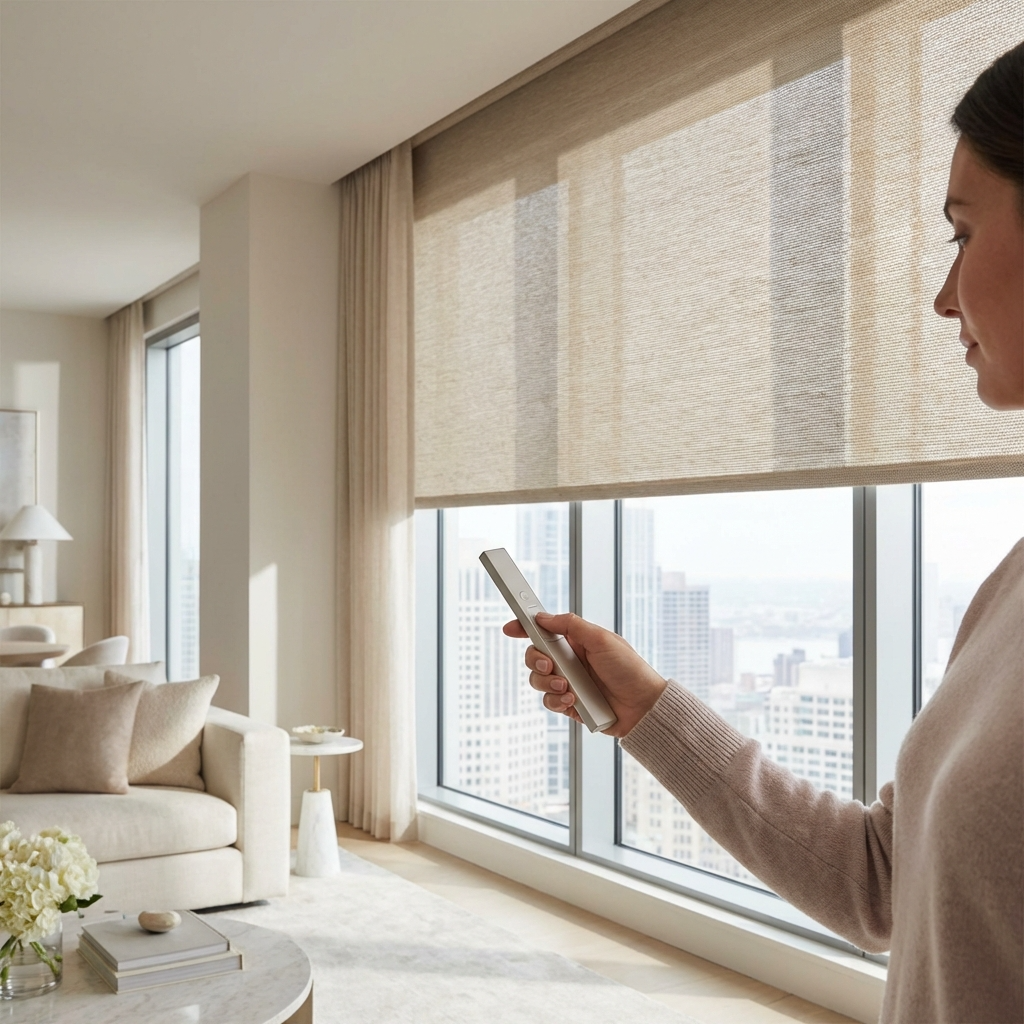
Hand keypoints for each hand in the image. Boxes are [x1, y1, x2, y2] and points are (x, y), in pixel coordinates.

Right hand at [502, 612, 666, 737]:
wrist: (643, 707)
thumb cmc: (629, 669)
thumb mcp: (601, 639)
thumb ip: (570, 625)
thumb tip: (544, 618)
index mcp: (576, 641)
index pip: (544, 631)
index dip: (525, 628)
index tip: (511, 628)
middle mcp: (570, 661)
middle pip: (534, 656)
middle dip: (536, 661)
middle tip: (550, 666)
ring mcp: (569, 683)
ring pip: (538, 681)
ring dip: (548, 683)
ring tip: (568, 687)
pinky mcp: (570, 705)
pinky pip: (549, 702)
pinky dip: (557, 701)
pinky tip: (572, 701)